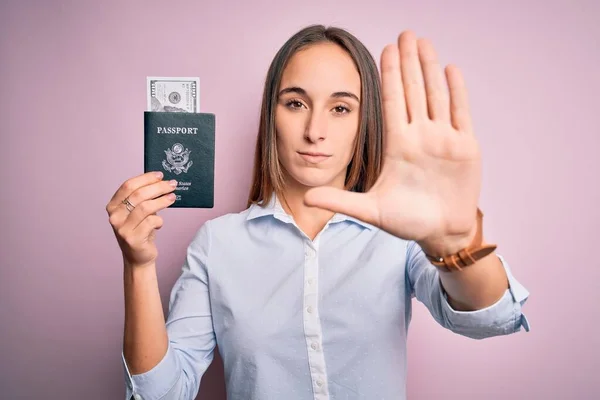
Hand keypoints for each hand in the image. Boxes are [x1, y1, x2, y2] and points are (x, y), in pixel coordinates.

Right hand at [106, 171, 176, 267]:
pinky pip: (151, 222)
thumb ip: (143, 198)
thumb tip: (161, 181)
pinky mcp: (133, 239)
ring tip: (172, 198)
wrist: (138, 257)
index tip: (160, 175)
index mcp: (113, 206)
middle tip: (172, 185)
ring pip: (146, 207)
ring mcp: (122, 228)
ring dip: (162, 201)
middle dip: (158, 187)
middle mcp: (114, 216)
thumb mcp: (137, 212)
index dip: (145, 178)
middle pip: (138, 195)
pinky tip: (159, 223)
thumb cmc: (140, 231)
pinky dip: (159, 220)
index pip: (128, 186)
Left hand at [304, 30, 480, 253]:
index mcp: (397, 145)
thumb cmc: (407, 222)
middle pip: (413, 91)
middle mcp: (419, 136)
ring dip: (430, 68)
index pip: (392, 103)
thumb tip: (305, 199)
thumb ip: (340, 202)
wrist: (440, 233)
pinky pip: (460, 112)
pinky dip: (456, 91)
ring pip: (436, 95)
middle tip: (405, 33)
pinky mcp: (465, 146)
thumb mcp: (370, 211)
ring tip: (424, 42)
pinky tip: (450, 68)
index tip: (384, 50)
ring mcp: (443, 139)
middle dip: (408, 62)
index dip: (389, 76)